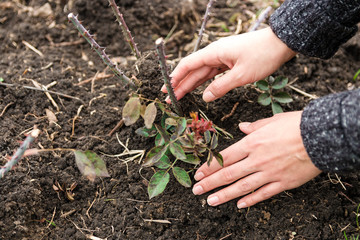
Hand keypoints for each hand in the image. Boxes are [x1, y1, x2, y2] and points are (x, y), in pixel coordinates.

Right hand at [162, 27, 295, 101]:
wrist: (282, 44)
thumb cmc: (263, 56)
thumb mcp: (241, 75)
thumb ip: (221, 87)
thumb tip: (205, 97)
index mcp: (214, 52)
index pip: (188, 64)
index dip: (175, 77)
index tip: (166, 88)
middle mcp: (215, 53)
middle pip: (193, 70)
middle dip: (181, 84)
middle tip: (170, 98)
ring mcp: (223, 57)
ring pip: (203, 73)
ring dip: (191, 84)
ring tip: (180, 96)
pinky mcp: (230, 61)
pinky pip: (213, 73)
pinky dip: (206, 82)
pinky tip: (200, 90)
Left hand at [192, 111, 321, 207]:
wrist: (321, 136)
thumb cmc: (296, 125)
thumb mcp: (271, 121)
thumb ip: (253, 127)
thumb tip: (241, 127)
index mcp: (252, 143)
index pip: (224, 158)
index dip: (209, 167)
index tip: (198, 174)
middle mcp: (257, 160)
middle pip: (228, 174)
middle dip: (210, 183)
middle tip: (196, 191)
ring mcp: (269, 173)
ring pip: (242, 187)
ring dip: (224, 195)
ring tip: (210, 201)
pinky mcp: (283, 183)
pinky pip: (263, 194)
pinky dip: (250, 201)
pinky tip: (239, 205)